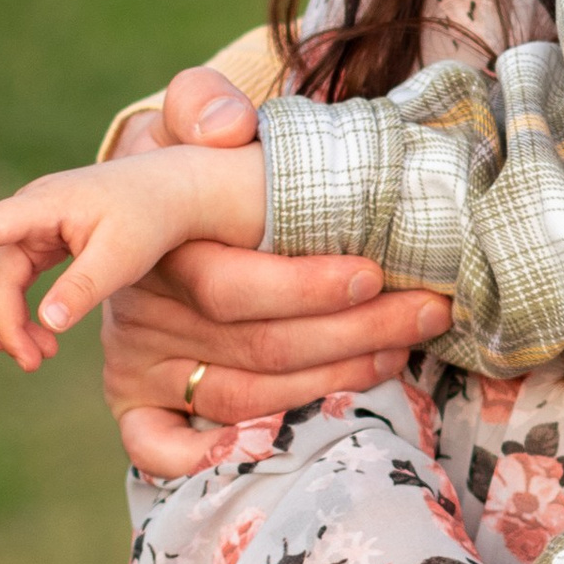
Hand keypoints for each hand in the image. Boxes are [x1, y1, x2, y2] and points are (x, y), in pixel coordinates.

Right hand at [0, 142, 266, 365]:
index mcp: (43, 205)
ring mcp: (40, 223)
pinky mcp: (52, 236)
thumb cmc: (153, 218)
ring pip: (11, 279)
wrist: (179, 191)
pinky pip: (25, 276)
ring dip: (18, 320)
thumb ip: (83, 288)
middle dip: (9, 321)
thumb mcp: (121, 257)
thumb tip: (47, 323)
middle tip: (33, 363)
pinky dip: (26, 307)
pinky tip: (33, 339)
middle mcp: (33, 210)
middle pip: (2, 273)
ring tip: (39, 359)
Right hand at [97, 71, 452, 481]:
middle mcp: (142, 311)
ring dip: (334, 379)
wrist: (137, 212)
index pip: (233, 285)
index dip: (309, 288)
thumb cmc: (191, 168)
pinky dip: (209, 458)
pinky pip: (159, 447)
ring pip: (244, 398)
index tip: (378, 275)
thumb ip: (203, 105)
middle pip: (258, 347)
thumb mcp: (192, 123)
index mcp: (160, 246)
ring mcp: (136, 362)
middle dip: (356, 334)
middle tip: (429, 313)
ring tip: (404, 350)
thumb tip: (227, 123)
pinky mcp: (133, 402)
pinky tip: (284, 444)